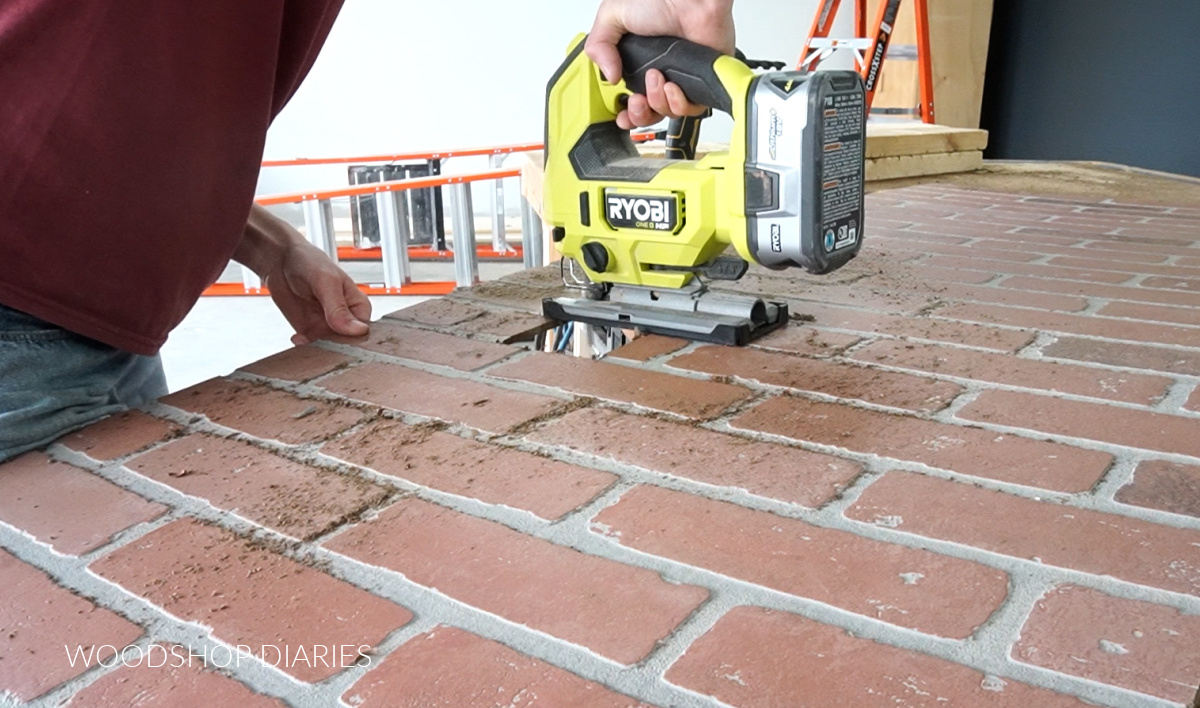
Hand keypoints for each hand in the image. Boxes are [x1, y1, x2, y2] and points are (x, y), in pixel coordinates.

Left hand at [234, 205, 371, 345]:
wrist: (279, 260)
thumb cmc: (309, 261)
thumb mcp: (326, 282)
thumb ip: (339, 308)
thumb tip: (358, 330)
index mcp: (359, 306)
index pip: (364, 332)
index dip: (354, 339)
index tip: (340, 338)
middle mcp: (345, 319)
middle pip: (348, 344)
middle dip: (336, 348)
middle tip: (322, 343)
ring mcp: (327, 327)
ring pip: (330, 349)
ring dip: (319, 350)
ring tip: (308, 340)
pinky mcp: (310, 332)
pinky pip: (312, 347)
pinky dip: (305, 348)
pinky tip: (298, 339)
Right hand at [585, 0, 734, 129]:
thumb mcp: (613, 15)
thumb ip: (599, 45)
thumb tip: (608, 77)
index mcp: (640, 61)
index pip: (632, 98)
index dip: (627, 113)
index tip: (621, 116)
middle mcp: (661, 71)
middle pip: (651, 113)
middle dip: (640, 115)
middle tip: (635, 102)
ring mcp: (682, 77)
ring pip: (669, 112)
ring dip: (658, 103)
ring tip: (655, 79)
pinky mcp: (702, 80)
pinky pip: (692, 107)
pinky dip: (679, 102)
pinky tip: (671, 86)